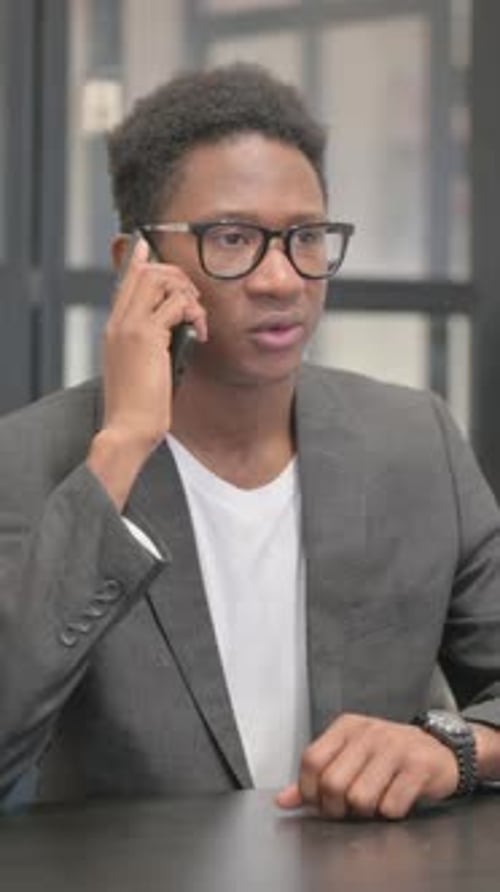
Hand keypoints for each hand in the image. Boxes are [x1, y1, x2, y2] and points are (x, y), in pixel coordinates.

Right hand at [87, 237, 206, 507]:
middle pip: (146, 272)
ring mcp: (130, 327)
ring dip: (188, 295)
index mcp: (114, 330)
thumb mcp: (142, 371)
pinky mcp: (146, 336)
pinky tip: (200, 335)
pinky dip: (195, 314)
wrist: (127, 429)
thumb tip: (173, 336)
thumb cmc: (137, 409)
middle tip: (194, 304)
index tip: (160, 258)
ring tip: (197, 322)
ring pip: (160, 281)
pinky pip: (176, 304)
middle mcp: (118, 323)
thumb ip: (151, 348)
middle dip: (177, 278)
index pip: (129, 280)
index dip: (146, 263)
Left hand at [276, 713, 459, 819]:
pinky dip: (390, 813)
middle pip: (333, 783)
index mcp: (346, 726)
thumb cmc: (389, 756)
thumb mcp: (350, 756)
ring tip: (374, 801)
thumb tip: (283, 800)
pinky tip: (395, 799)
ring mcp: (394, 748)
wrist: (438, 751)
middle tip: (348, 808)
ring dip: (365, 812)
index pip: (311, 759)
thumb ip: (315, 778)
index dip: (310, 790)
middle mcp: (369, 732)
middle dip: (337, 807)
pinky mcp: (417, 767)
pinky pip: (390, 806)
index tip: (320, 801)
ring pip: (360, 798)